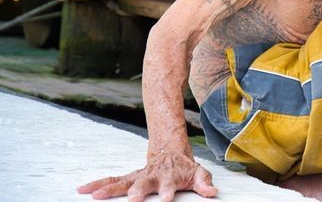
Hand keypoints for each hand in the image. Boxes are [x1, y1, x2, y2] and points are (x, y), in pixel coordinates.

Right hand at [76, 150, 216, 200]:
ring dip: (109, 189)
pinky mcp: (128, 178)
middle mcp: (152, 176)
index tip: (165, 200)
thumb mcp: (199, 173)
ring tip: (95, 196)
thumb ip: (204, 183)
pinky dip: (97, 184)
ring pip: (122, 182)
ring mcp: (138, 176)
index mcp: (170, 177)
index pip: (169, 185)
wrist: (171, 151)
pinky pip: (111, 181)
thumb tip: (212, 192)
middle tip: (133, 199)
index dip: (167, 193)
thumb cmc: (184, 168)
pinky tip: (83, 189)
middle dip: (137, 191)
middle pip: (143, 184)